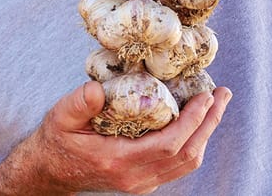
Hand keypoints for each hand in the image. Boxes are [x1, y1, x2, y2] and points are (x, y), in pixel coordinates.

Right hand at [17, 81, 231, 194]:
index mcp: (118, 161)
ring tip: (215, 105)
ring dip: (205, 134)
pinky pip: (177, 165)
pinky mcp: (143, 181)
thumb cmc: (57, 140)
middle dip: (210, 124)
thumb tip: (97, 89)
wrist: (49, 171)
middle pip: (187, 155)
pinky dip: (192, 142)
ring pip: (186, 164)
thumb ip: (78, 103)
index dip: (193, 121)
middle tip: (222, 95)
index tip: (206, 95)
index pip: (169, 145)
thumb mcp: (60, 117)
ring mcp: (141, 183)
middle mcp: (135, 178)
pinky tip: (195, 121)